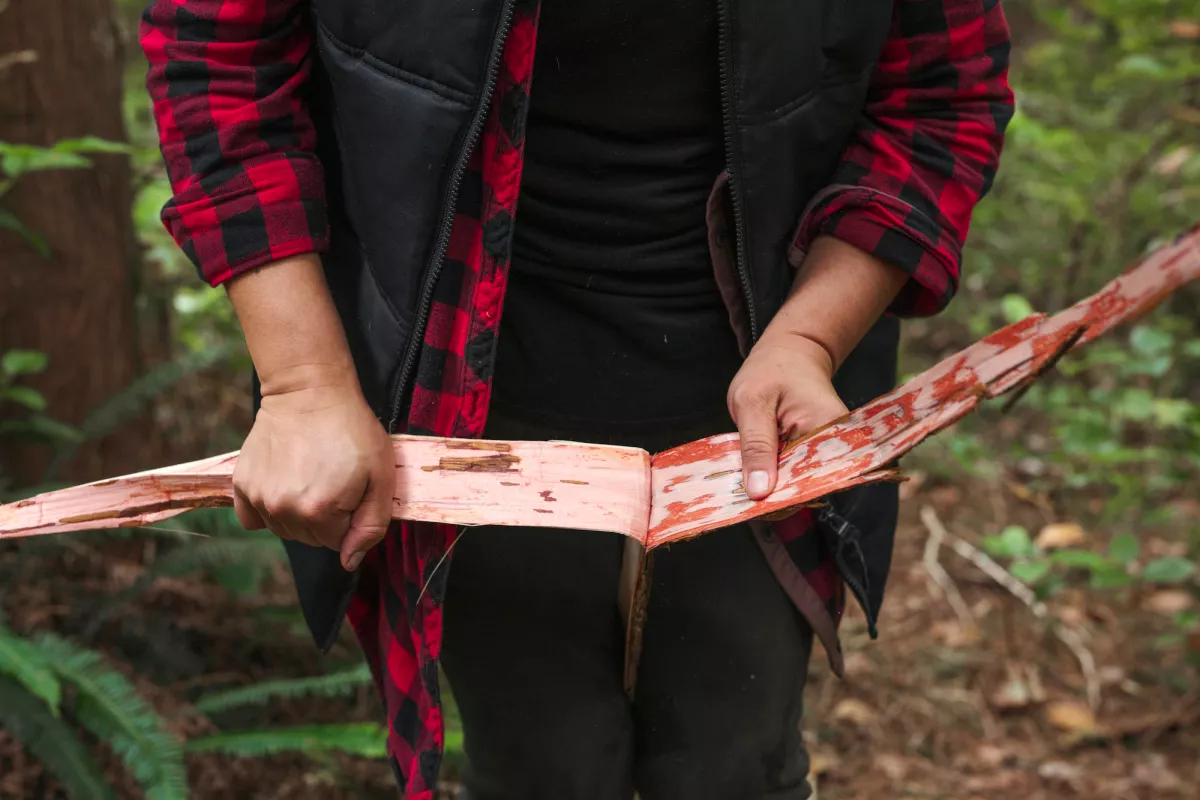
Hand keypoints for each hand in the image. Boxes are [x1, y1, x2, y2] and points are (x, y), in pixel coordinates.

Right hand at [232, 366, 394, 570]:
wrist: (309, 391)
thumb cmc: (352, 430)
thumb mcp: (382, 476)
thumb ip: (372, 525)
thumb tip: (349, 561)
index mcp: (320, 512)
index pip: (339, 542)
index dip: (351, 516)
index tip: (352, 487)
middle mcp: (284, 511)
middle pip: (311, 538)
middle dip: (327, 517)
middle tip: (333, 478)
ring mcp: (259, 499)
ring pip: (285, 529)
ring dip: (299, 513)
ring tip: (310, 475)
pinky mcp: (241, 485)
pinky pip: (253, 519)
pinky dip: (268, 509)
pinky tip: (283, 483)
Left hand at [727, 332, 847, 500]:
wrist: (791, 354)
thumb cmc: (770, 371)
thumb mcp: (752, 403)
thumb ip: (756, 446)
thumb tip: (759, 492)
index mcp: (829, 430)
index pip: (812, 480)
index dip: (783, 500)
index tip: (753, 507)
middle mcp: (839, 445)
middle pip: (808, 486)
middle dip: (776, 498)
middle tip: (742, 501)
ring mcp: (830, 450)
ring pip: (801, 483)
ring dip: (775, 489)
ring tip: (747, 490)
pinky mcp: (819, 453)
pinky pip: (799, 473)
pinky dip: (777, 477)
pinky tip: (758, 478)